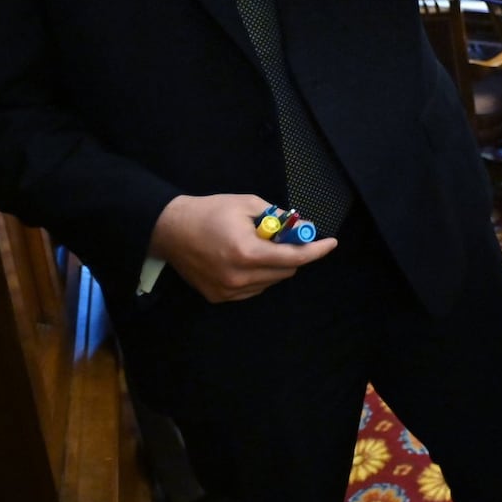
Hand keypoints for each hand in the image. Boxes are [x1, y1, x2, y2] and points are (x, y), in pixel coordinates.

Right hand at [148, 193, 337, 302]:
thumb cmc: (210, 211)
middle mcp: (239, 278)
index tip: (331, 243)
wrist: (170, 230)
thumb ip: (277, 217)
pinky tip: (246, 259)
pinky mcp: (219, 298)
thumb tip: (300, 227)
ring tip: (258, 245)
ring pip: (270, 282)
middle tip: (287, 237)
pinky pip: (253, 289)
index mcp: (247, 253)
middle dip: (293, 254)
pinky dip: (259, 275)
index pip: (293, 258)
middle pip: (285, 272)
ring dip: (275, 266)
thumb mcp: (247, 203)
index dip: (316, 251)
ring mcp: (228, 291)